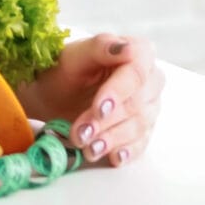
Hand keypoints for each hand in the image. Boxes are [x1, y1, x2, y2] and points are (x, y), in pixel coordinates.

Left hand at [18, 32, 162, 167]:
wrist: (54, 94)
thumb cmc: (66, 69)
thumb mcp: (75, 54)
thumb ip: (100, 47)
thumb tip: (128, 48)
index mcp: (139, 52)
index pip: (137, 72)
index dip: (119, 91)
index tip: (99, 108)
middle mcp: (150, 80)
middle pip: (137, 103)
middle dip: (107, 121)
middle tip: (81, 132)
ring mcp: (149, 107)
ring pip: (138, 126)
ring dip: (111, 139)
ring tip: (87, 147)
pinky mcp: (142, 130)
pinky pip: (140, 144)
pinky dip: (125, 152)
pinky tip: (112, 157)